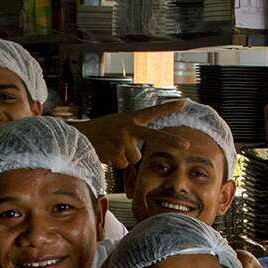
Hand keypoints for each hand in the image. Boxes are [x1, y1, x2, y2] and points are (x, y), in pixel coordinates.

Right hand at [77, 99, 191, 168]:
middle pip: (153, 136)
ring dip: (125, 157)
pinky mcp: (113, 151)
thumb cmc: (106, 131)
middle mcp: (128, 127)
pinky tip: (106, 152)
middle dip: (171, 141)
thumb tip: (143, 149)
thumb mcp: (122, 125)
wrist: (81, 135)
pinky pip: (122, 164)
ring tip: (113, 148)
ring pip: (135, 157)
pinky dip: (115, 161)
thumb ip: (136, 132)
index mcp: (132, 118)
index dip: (169, 108)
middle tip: (186, 145)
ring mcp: (121, 140)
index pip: (153, 112)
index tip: (185, 103)